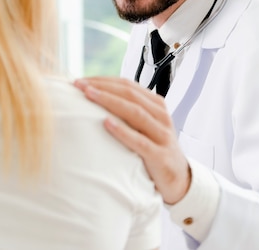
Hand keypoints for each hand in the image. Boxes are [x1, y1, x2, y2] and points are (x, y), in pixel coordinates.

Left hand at [74, 76, 190, 204]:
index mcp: (155, 104)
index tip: (81, 80)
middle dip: (103, 87)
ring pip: (135, 112)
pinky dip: (122, 130)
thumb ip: (127, 112)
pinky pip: (139, 141)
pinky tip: (106, 123)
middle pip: (130, 94)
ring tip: (89, 96)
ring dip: (109, 101)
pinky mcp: (160, 155)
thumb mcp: (144, 126)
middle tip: (80, 85)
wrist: (178, 178)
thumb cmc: (154, 149)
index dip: (103, 80)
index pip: (127, 85)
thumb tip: (94, 98)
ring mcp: (162, 135)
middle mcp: (160, 116)